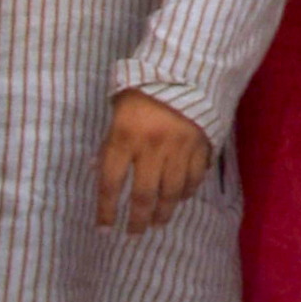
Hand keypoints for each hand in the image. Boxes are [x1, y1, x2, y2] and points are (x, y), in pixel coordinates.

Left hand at [95, 90, 210, 232]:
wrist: (185, 67)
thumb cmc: (142, 91)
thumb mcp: (117, 113)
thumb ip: (110, 144)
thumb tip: (99, 172)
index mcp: (124, 137)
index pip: (110, 184)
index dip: (106, 211)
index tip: (105, 230)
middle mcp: (151, 147)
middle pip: (143, 195)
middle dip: (137, 220)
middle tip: (134, 234)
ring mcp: (179, 148)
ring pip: (171, 192)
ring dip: (163, 212)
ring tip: (158, 222)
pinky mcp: (201, 144)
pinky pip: (195, 177)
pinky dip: (188, 191)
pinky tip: (182, 197)